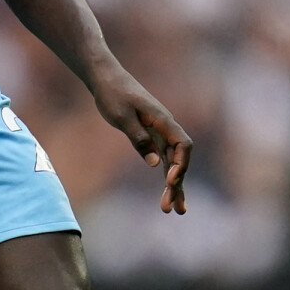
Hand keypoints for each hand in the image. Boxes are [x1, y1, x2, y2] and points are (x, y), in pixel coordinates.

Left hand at [90, 64, 191, 214]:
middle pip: (179, 159)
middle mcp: (165, 128)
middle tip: (173, 209)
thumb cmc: (113, 94)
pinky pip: (162, 158)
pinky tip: (166, 191)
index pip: (183, 145)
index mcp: (163, 120)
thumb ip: (139, 139)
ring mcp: (159, 133)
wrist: (106, 79)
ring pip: (172, 162)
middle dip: (177, 185)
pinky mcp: (150, 136)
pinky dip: (164, 174)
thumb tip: (155, 164)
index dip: (181, 164)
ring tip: (171, 210)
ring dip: (173, 186)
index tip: (169, 181)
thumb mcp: (122, 116)